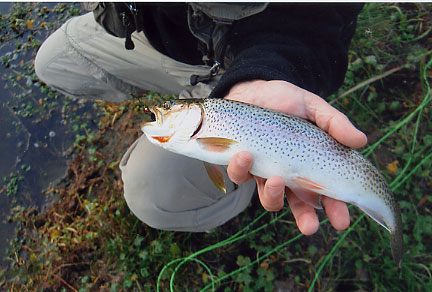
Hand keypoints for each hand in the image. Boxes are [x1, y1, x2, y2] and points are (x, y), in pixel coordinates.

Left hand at [225, 80, 366, 234]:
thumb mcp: (313, 107)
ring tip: (277, 180)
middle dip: (305, 218)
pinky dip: (241, 169)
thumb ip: (334, 123)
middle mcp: (287, 173)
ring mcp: (264, 171)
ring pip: (269, 197)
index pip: (325, 193)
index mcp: (308, 165)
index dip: (335, 209)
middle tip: (311, 226)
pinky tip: (244, 155)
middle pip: (298, 205)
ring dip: (273, 195)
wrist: (252, 89)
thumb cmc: (285, 100)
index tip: (342, 221)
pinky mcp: (241, 163)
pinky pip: (239, 175)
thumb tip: (361, 141)